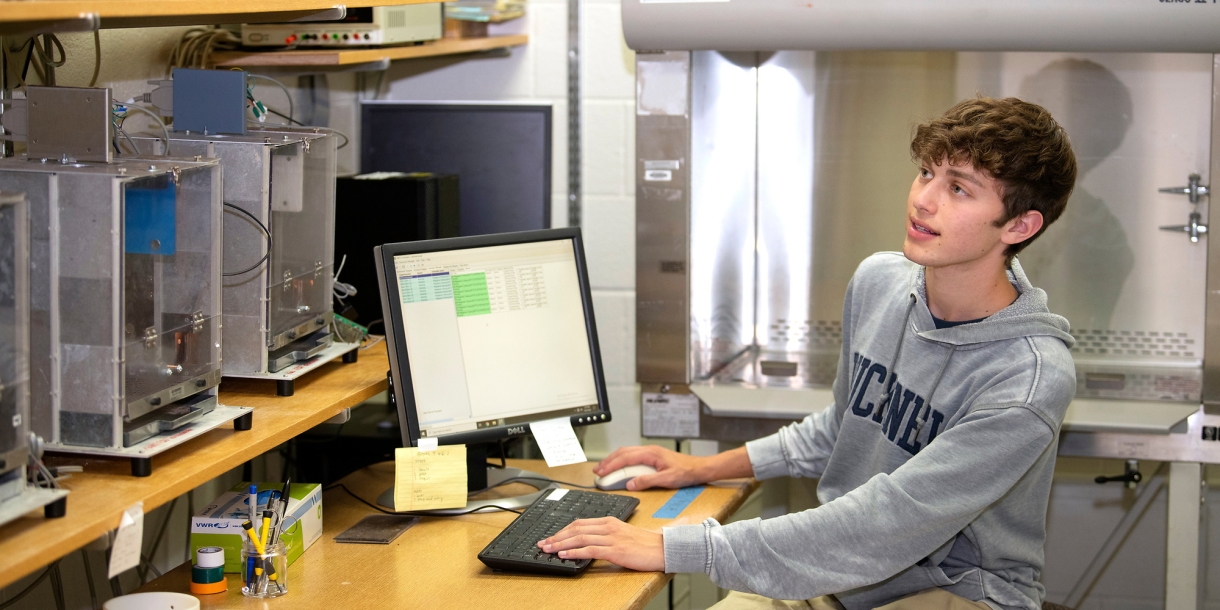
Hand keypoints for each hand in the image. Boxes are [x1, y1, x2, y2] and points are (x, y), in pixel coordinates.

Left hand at [537, 517, 664, 571]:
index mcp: (609, 521)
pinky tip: (564, 555)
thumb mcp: (623, 534)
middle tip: (543, 543)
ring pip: (580, 538)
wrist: (663, 548)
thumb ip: (606, 535)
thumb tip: (587, 542)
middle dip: (557, 536)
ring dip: (561, 544)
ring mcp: (612, 538)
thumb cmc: (644, 544)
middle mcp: (608, 526)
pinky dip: (574, 552)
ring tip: (548, 549)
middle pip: (576, 529)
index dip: (563, 530)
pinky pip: (590, 550)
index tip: (551, 537)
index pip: (580, 523)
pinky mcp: (615, 550)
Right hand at [593, 445, 751, 490]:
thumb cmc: (687, 472)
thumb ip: (647, 481)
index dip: (611, 465)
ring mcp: (650, 453)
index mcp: (651, 453)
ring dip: (614, 460)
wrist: (700, 468)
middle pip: (622, 453)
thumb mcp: (667, 479)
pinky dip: (622, 461)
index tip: (601, 473)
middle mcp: (649, 450)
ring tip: (604, 470)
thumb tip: (630, 484)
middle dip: (608, 462)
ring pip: (626, 453)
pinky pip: (632, 456)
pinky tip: (619, 468)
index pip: (625, 458)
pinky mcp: (653, 457)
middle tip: (597, 472)